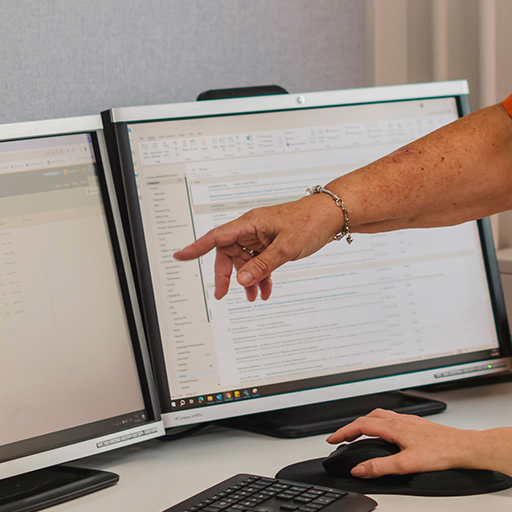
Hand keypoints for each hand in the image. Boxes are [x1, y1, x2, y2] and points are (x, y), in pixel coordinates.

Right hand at [173, 194, 345, 299]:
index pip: (216, 236)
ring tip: (253, 297)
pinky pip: (259, 261)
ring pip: (245, 260)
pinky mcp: (272, 242)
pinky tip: (266, 290)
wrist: (332, 215)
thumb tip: (242, 280)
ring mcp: (262, 235)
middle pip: (228, 253)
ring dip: (247, 279)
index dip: (196, 248)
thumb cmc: (310, 221)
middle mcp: (252, 228)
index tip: (180, 257)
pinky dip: (261, 275)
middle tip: (222, 294)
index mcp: (250, 223)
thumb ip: (262, 266)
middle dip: (226, 275)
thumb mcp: (286, 248)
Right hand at [324, 409, 484, 478]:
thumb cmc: (442, 452)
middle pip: (370, 417)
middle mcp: (402, 421)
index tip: (332, 439)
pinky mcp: (420, 427)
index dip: (344, 432)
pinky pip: (395, 421)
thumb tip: (360, 469)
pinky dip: (383, 426)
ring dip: (368, 424)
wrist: (465, 447)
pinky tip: (389, 437)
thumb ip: (380, 467)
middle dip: (353, 426)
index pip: (361, 425)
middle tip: (344, 437)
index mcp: (395, 427)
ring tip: (361, 435)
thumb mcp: (406, 464)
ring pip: (383, 417)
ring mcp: (412, 422)